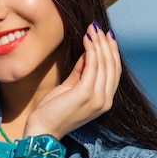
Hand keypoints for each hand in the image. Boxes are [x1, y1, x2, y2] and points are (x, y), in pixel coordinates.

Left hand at [25, 22, 121, 138]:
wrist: (42, 130)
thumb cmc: (53, 110)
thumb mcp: (70, 88)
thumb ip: (81, 72)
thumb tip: (88, 53)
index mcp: (104, 100)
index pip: (114, 71)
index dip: (111, 51)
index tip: (106, 35)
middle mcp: (105, 100)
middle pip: (112, 65)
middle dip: (105, 43)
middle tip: (97, 26)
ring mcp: (98, 98)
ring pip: (104, 63)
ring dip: (98, 43)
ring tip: (91, 28)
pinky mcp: (86, 94)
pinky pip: (93, 65)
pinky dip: (91, 49)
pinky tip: (86, 39)